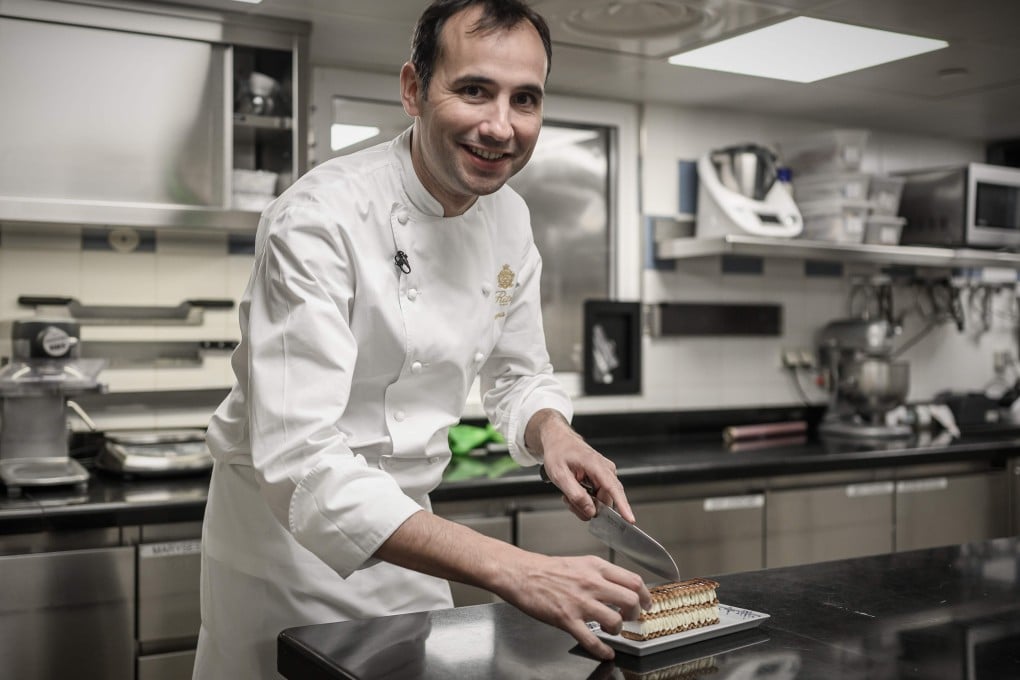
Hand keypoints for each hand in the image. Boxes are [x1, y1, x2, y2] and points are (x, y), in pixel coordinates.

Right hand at [496, 551, 651, 659]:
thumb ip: (601, 574)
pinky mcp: (567, 619)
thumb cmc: (548, 569)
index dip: (646, 595)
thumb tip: (620, 586)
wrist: (522, 573)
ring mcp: (580, 602)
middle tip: (631, 618)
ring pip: (614, 621)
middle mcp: (591, 583)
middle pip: (631, 600)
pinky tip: (606, 652)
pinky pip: (592, 640)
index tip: (647, 603)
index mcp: (596, 567)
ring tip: (613, 630)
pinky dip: (603, 650)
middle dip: (636, 614)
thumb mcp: (580, 563)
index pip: (634, 580)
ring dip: (618, 630)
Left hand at [525, 410, 634, 522]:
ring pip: (601, 501)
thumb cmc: (558, 452)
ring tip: (568, 493)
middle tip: (568, 500)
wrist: (558, 441)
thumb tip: (591, 511)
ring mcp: (605, 474)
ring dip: (583, 503)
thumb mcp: (559, 475)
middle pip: (605, 501)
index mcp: (596, 465)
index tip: (629, 519)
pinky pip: (598, 496)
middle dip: (586, 506)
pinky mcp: (603, 478)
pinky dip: (585, 498)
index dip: (623, 505)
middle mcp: (606, 469)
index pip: (613, 488)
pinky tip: (574, 491)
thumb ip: (576, 495)